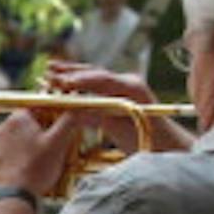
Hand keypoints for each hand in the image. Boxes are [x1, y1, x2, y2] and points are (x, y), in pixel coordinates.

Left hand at [0, 110, 77, 196]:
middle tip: (51, 147)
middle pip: (27, 123)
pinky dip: (17, 152)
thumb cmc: (36, 169)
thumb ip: (69, 121)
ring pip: (18, 136)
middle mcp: (1, 125)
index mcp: (18, 118)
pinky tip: (27, 163)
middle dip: (41, 132)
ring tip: (40, 158)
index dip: (53, 119)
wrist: (15, 194)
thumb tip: (78, 108)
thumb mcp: (58, 143)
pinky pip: (8, 148)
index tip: (59, 130)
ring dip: (29, 143)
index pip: (39, 109)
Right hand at [46, 63, 180, 153]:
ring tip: (50, 69)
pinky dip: (79, 83)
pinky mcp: (118, 94)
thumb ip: (98, 117)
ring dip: (72, 73)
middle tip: (48, 73)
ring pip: (94, 77)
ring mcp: (123, 86)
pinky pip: (95, 85)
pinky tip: (63, 81)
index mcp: (133, 87)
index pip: (102, 79)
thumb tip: (74, 111)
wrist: (166, 145)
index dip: (80, 80)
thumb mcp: (121, 130)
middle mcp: (128, 82)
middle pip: (95, 73)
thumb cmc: (148, 140)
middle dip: (71, 72)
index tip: (61, 82)